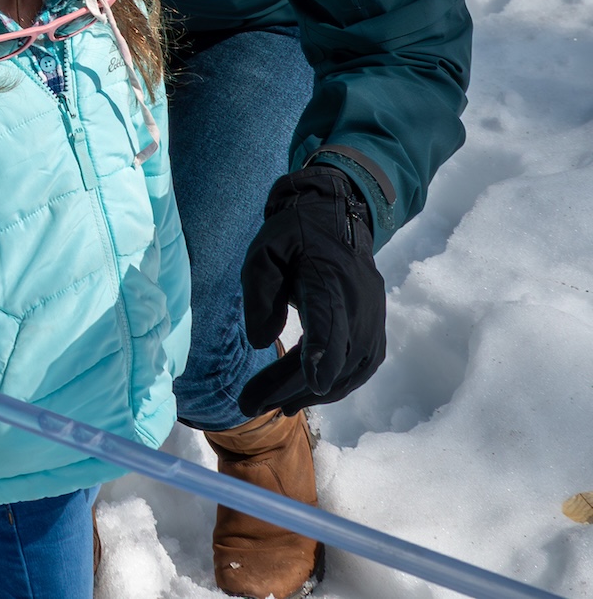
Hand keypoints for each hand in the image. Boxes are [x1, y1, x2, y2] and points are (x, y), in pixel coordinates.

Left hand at [238, 164, 386, 415]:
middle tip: (249, 406)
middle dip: (291, 386)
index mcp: (330, 278)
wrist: (339, 217)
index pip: (329, 320)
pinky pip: (358, 368)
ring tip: (270, 407)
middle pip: (333, 356)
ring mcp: (372, 319)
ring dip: (310, 393)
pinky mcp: (375, 330)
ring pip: (348, 370)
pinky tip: (303, 397)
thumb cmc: (295, 234)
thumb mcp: (265, 249)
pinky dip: (333, 386)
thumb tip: (261, 342)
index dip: (324, 352)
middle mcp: (360, 303)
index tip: (315, 382)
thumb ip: (259, 291)